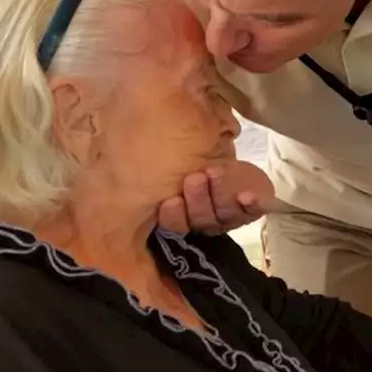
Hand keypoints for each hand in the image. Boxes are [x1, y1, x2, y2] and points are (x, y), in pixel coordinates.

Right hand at [157, 160, 273, 235]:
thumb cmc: (192, 162)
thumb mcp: (175, 164)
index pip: (174, 225)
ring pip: (222, 214)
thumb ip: (158, 167)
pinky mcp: (249, 210)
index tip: (170, 200)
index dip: (173, 216)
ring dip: (218, 193)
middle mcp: (203, 221)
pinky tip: (247, 195)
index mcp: (181, 215)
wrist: (227, 163)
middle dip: (196, 200)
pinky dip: (250, 204)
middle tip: (195, 178)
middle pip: (198, 220)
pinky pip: (251, 213)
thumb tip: (120, 146)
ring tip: (215, 171)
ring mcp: (227, 217)